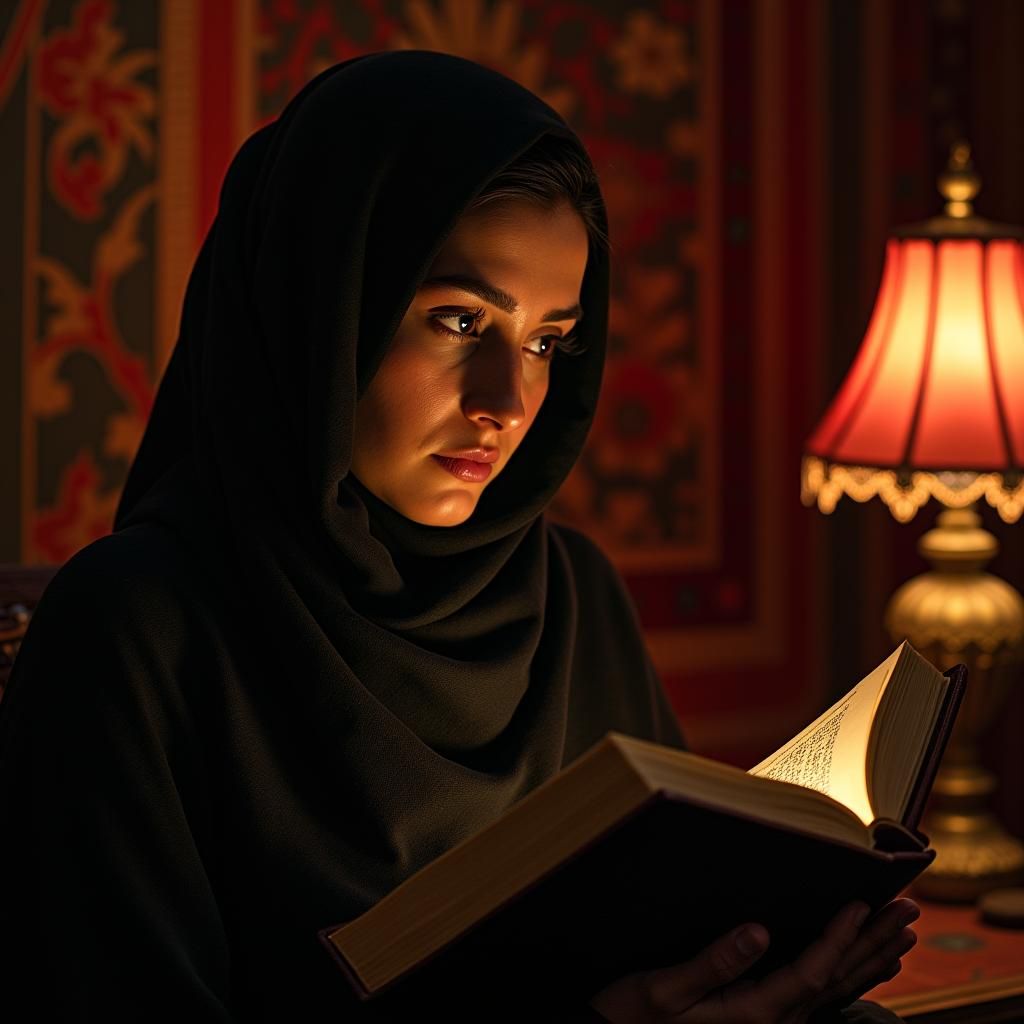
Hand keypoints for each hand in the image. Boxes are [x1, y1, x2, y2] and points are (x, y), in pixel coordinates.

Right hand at [588, 898, 918, 1022]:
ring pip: (836, 990)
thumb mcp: (664, 990)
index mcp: (753, 1013)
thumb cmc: (635, 1016)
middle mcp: (773, 1023)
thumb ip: (713, 962)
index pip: (811, 972)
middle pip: (837, 981)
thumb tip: (758, 930)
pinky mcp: (766, 1019)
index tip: (861, 904)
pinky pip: (823, 998)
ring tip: (902, 933)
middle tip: (908, 910)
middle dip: (874, 943)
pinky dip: (850, 977)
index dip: (838, 938)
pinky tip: (866, 965)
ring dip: (871, 958)